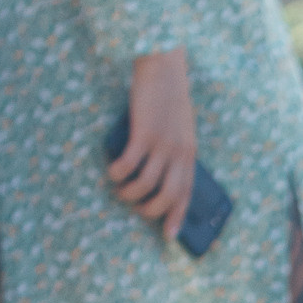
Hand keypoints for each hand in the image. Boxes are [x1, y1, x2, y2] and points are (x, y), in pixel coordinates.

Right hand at [109, 47, 196, 244]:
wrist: (163, 65)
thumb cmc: (167, 96)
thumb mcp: (180, 127)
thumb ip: (174, 149)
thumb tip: (159, 173)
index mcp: (189, 153)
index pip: (186, 193)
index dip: (177, 216)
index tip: (169, 236)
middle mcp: (179, 153)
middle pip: (167, 196)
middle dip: (150, 211)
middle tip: (136, 209)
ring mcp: (162, 144)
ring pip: (146, 185)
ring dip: (129, 194)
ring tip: (119, 189)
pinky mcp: (144, 133)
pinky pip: (129, 165)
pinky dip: (118, 173)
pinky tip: (112, 171)